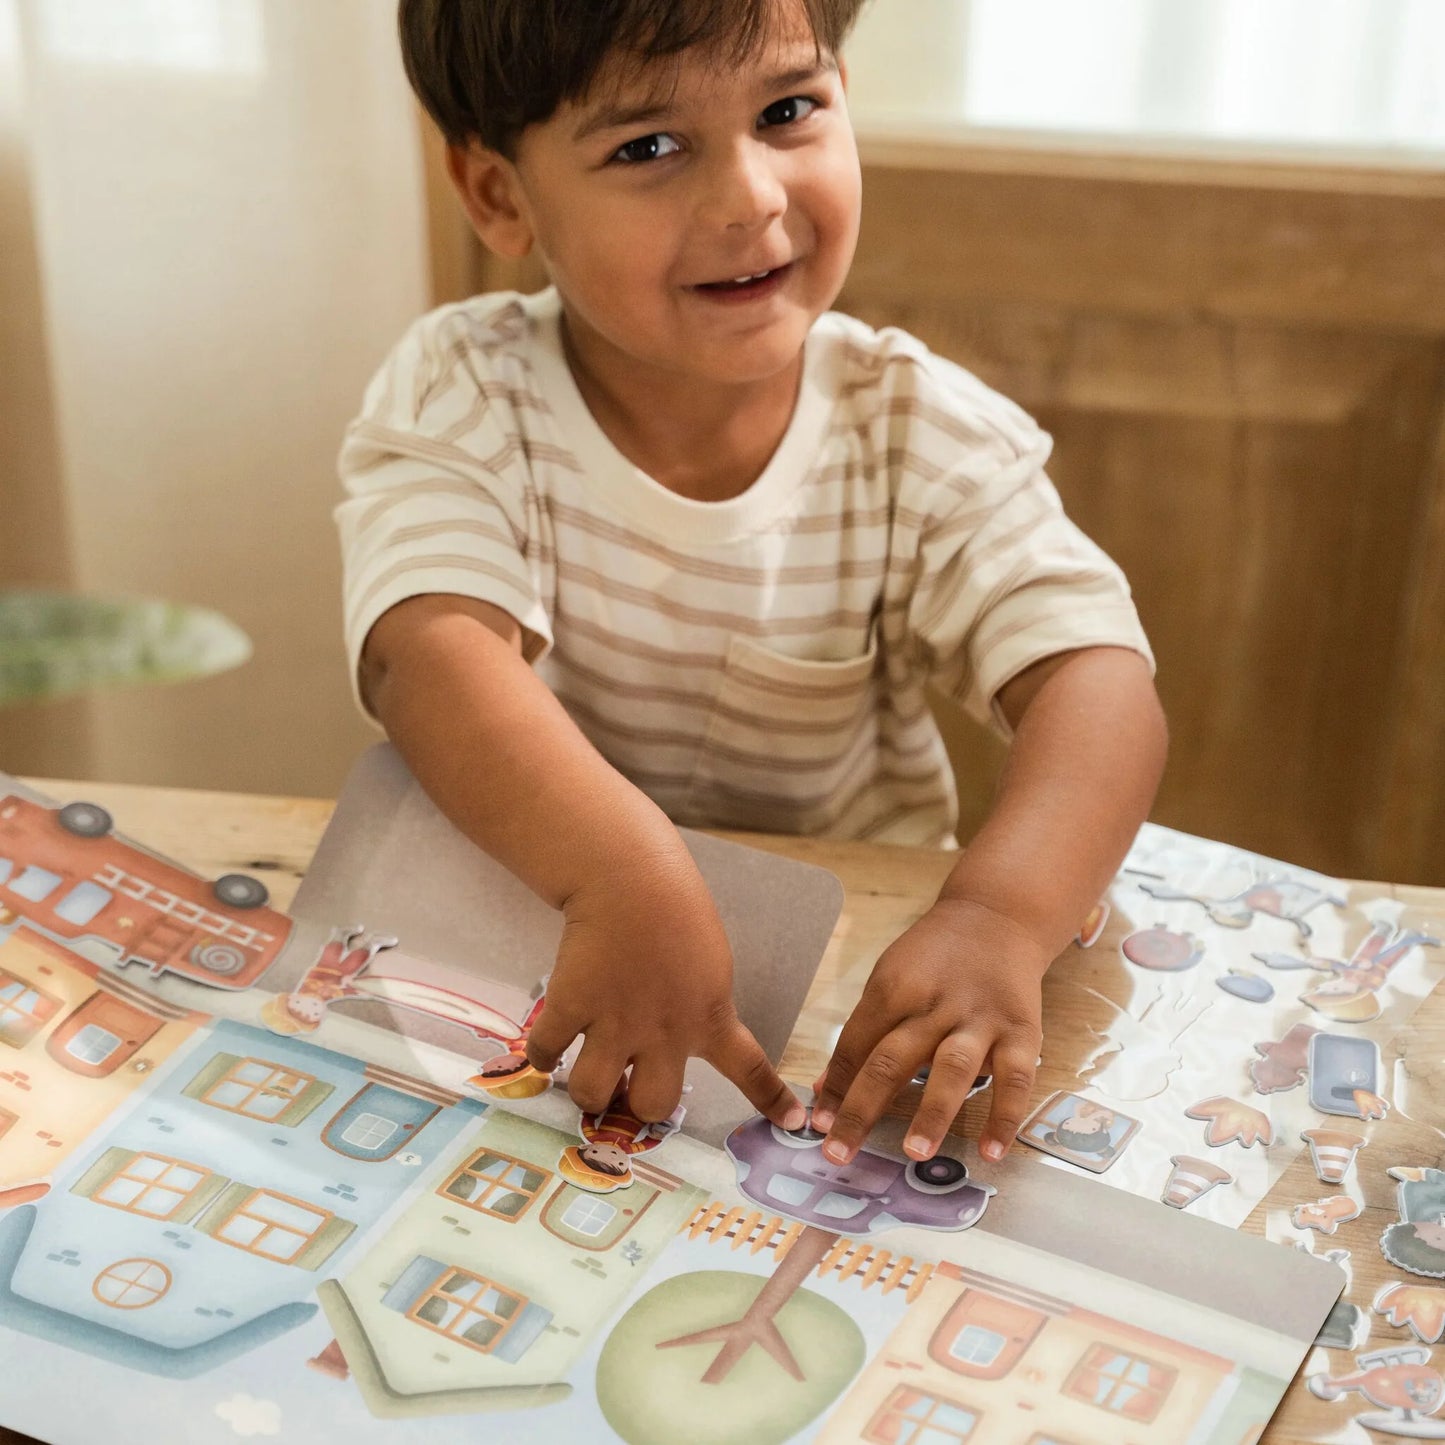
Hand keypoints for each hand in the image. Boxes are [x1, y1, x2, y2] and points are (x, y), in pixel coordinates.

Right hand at [523, 847, 805, 1130]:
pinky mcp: (571, 1006)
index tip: (792, 1123)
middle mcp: (665, 1033)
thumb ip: (699, 1007)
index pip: (750, 1068)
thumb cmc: (675, 909)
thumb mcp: (708, 963)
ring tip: (587, 1071)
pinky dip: (544, 1056)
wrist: (630, 877)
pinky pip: (548, 1053)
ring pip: (594, 1094)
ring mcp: (615, 1024)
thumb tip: (677, 1041)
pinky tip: (549, 1047)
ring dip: (590, 1090)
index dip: (769, 1100)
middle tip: (627, 1086)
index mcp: (710, 1017)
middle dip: (638, 1106)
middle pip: (653, 1106)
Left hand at [809, 896, 1047, 1164]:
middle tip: (839, 1151)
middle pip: (892, 1060)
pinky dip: (1005, 1116)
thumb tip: (825, 1087)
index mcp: (894, 988)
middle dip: (862, 1108)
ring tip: (913, 1152)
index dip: (835, 1086)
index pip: (856, 1044)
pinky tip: (992, 1153)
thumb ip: (863, 1032)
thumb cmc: (934, 958)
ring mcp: (980, 1019)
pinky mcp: (1021, 1032)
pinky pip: (1014, 1079)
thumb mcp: (891, 979)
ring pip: (952, 1069)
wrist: (998, 918)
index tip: (816, 1124)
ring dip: (931, 1112)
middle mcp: (934, 1004)